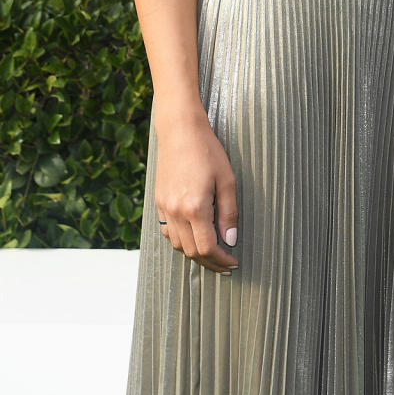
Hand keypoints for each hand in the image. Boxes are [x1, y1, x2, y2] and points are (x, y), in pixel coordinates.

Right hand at [155, 112, 238, 272]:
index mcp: (195, 208)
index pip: (207, 248)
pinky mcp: (158, 202)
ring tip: (212, 253)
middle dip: (210, 262)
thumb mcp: (227, 179)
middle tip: (226, 264)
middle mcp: (176, 212)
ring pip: (177, 245)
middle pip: (191, 251)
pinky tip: (193, 236)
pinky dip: (180, 240)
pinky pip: (167, 231)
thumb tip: (230, 240)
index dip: (221, 260)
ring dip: (195, 253)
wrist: (180, 130)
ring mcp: (164, 208)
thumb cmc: (207, 151)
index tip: (233, 263)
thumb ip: (229, 212)